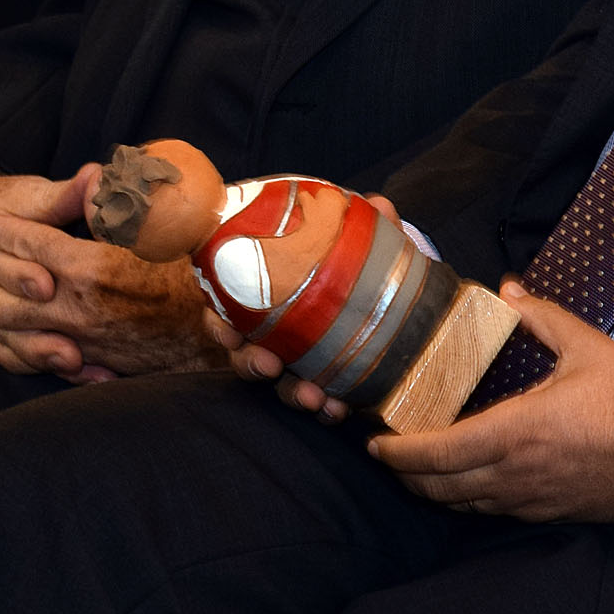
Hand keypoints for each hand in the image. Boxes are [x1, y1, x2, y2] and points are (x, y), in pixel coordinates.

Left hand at [0, 165, 224, 381]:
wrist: (218, 337)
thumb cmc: (192, 278)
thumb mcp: (159, 232)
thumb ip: (121, 206)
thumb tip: (96, 175)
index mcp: (91, 270)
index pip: (30, 245)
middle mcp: (78, 310)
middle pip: (9, 291)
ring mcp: (81, 341)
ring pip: (13, 328)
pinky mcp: (90, 364)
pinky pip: (35, 361)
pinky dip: (9, 352)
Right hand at [222, 194, 400, 419]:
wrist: (392, 295)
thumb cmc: (359, 265)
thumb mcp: (364, 244)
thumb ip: (370, 227)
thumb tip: (379, 204)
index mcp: (268, 294)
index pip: (227, 310)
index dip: (221, 324)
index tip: (231, 334)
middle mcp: (272, 331)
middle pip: (243, 353)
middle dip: (251, 363)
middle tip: (270, 366)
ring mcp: (294, 359)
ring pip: (279, 383)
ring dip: (292, 393)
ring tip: (314, 399)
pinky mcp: (320, 380)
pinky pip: (314, 399)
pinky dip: (324, 408)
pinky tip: (337, 409)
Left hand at [364, 284, 613, 521]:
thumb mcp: (585, 347)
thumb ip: (541, 317)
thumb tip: (509, 290)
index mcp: (514, 431)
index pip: (436, 452)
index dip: (398, 452)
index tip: (376, 442)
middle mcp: (513, 472)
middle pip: (438, 486)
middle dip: (406, 473)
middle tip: (390, 455)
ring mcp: (530, 498)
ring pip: (462, 504)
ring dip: (434, 489)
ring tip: (421, 469)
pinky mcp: (550, 511)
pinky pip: (494, 511)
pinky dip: (469, 499)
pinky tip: (470, 483)